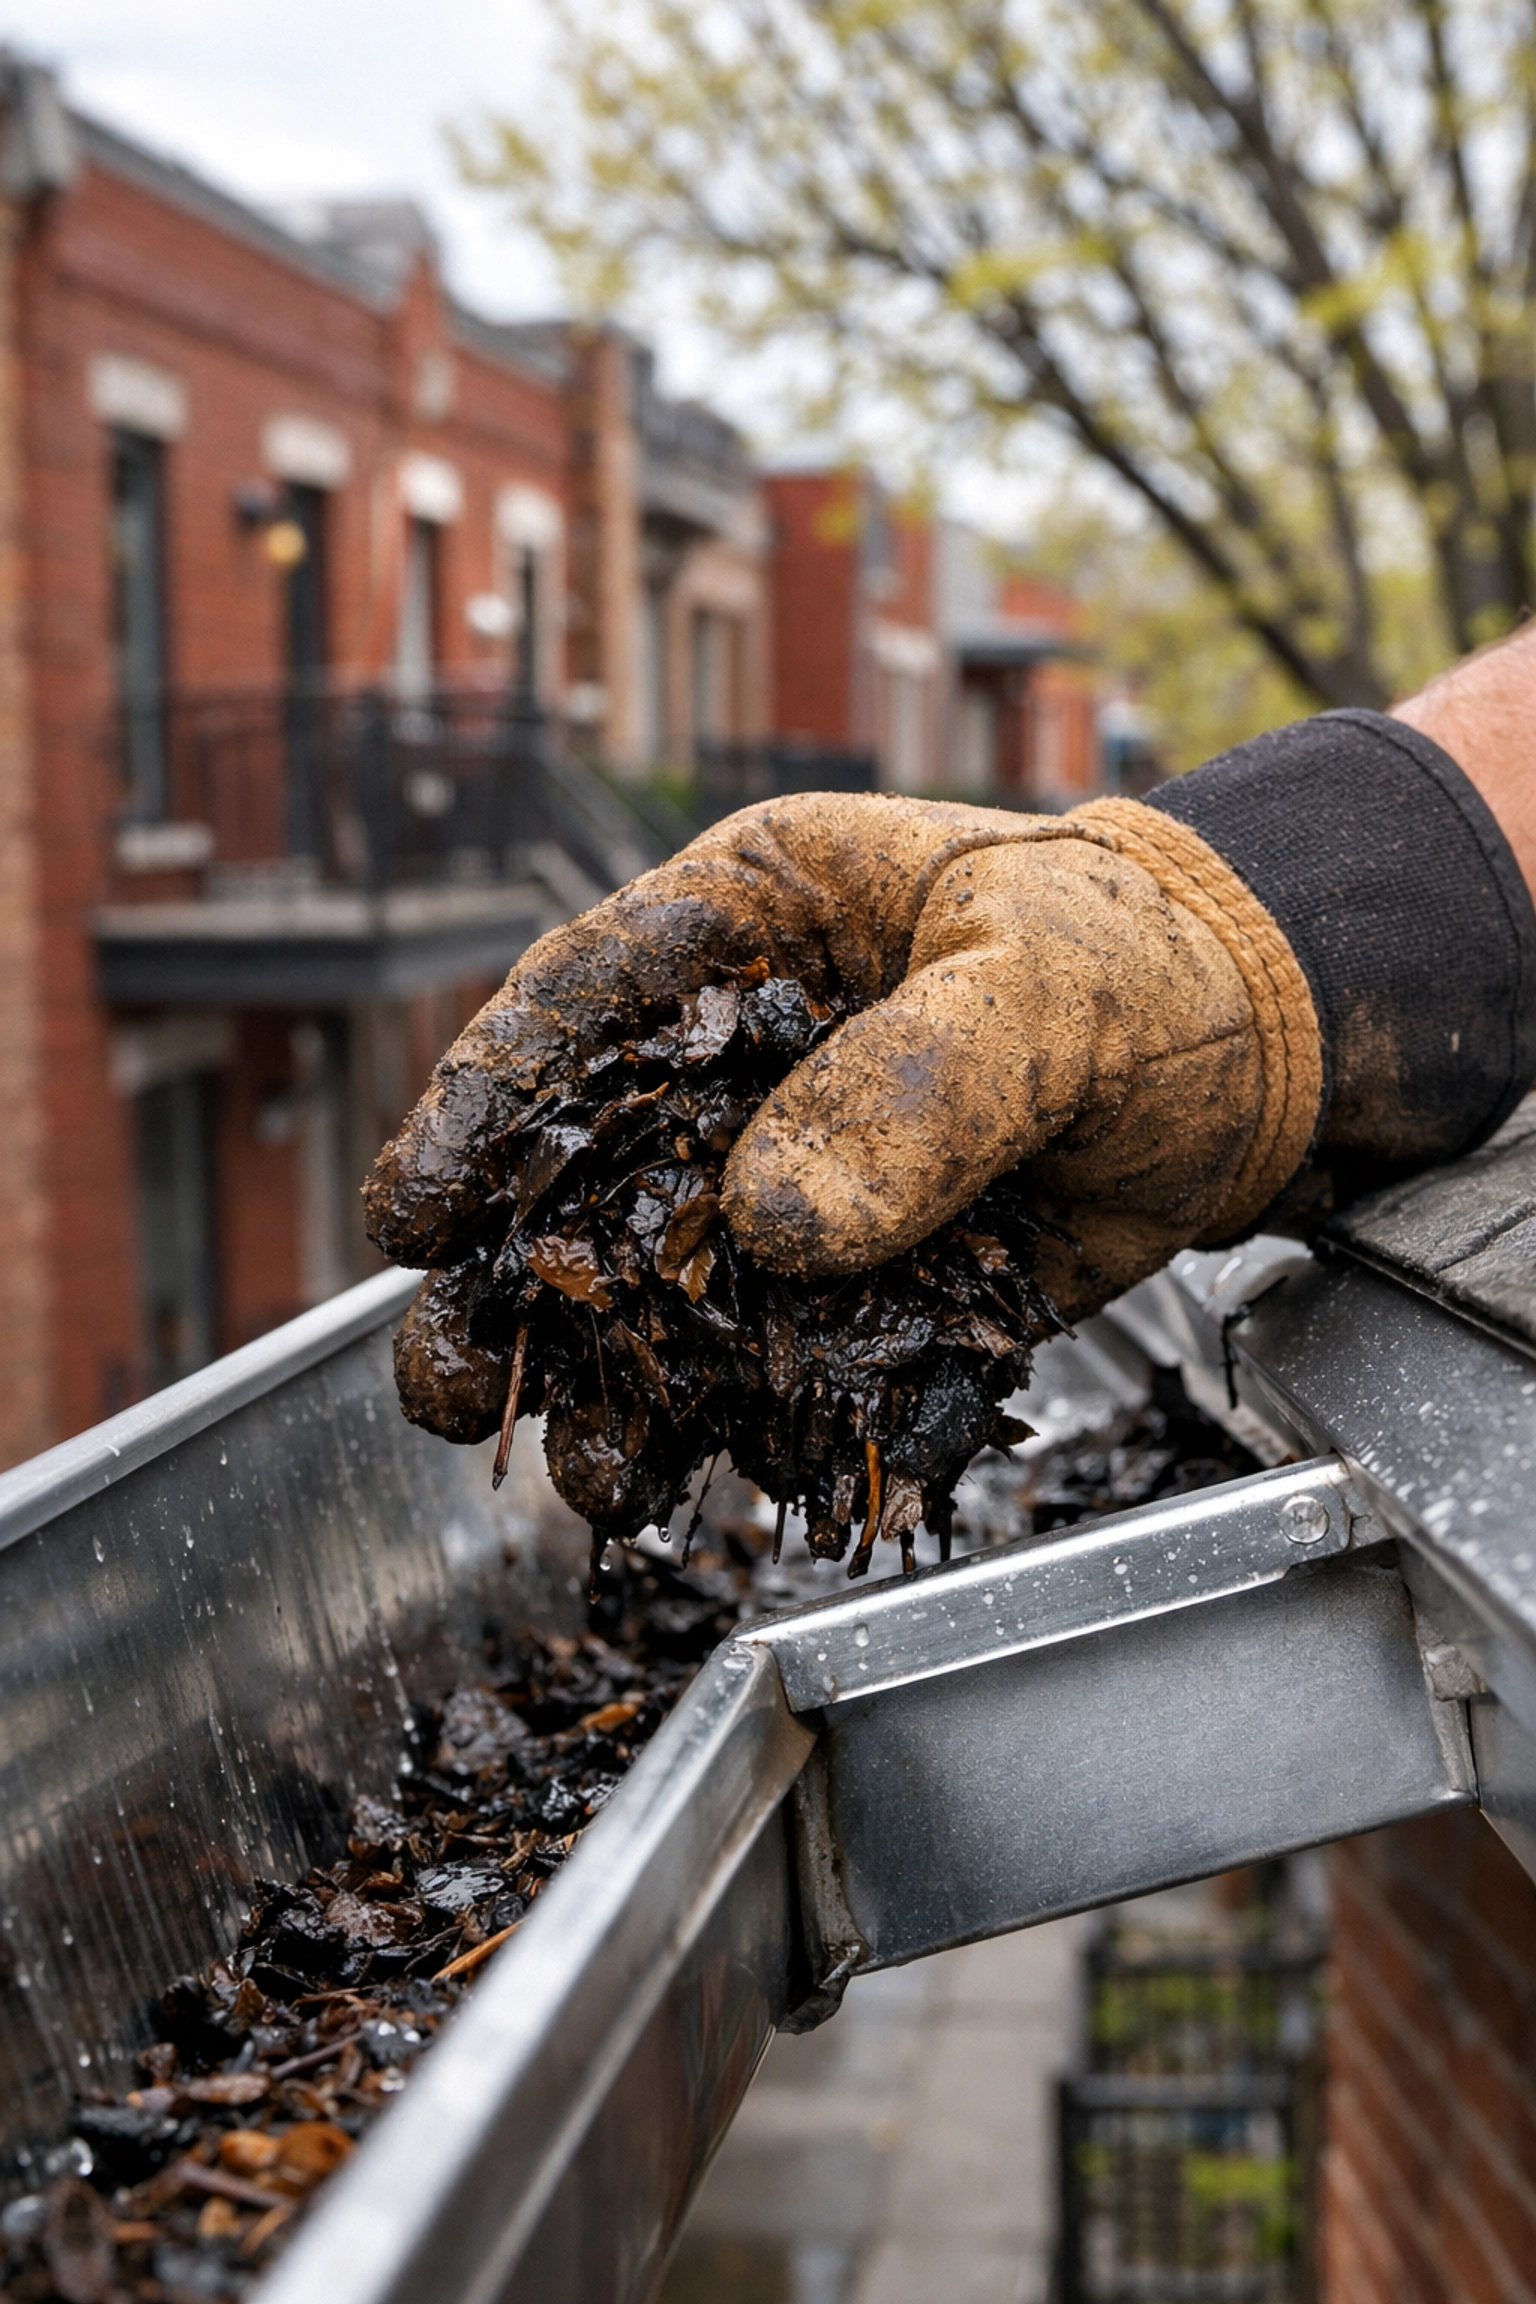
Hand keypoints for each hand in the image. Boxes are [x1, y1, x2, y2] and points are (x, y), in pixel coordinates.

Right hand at [366, 793, 1320, 1436]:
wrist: (1259, 1062)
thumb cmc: (1150, 963)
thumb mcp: (1050, 984)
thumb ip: (922, 1084)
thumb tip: (776, 1227)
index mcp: (751, 921)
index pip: (582, 999)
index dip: (484, 1105)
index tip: (416, 1210)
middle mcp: (739, 1056)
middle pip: (580, 1165)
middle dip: (505, 1284)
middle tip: (455, 1386)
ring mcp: (790, 1176)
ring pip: (656, 1284)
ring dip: (607, 1383)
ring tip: (589, 1471)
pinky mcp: (851, 1281)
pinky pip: (766, 1356)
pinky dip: (729, 1421)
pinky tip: (696, 1479)